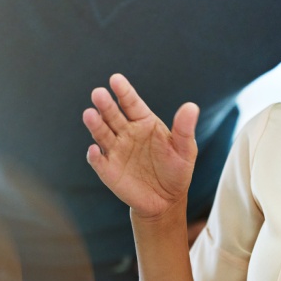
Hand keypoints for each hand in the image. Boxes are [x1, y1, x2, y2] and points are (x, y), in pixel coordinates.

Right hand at [83, 73, 198, 219]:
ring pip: (102, 133)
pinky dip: (94, 156)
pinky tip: (94, 150)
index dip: (123, 91)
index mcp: (144, 122)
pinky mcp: (108, 169)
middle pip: (112, 115)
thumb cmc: (176, 170)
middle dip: (105, 104)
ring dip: (95, 124)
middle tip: (98, 94)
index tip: (115, 79)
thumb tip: (191, 107)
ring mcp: (115, 150)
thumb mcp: (185, 149)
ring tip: (89, 114)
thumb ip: (184, 129)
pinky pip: (98, 161)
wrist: (166, 201)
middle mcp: (126, 132)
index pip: (131, 103)